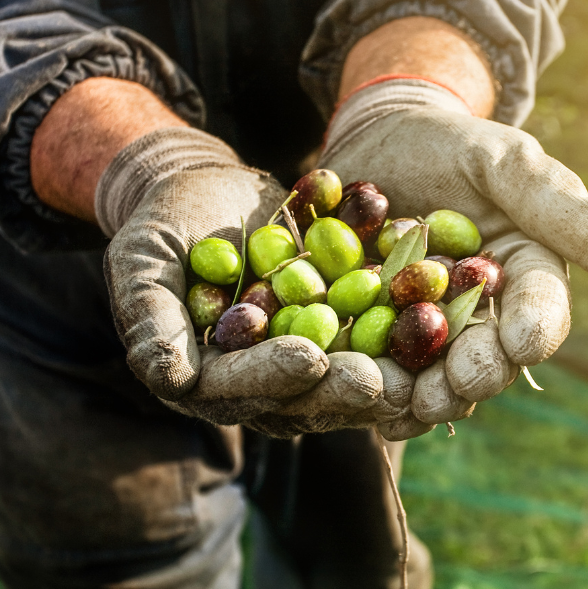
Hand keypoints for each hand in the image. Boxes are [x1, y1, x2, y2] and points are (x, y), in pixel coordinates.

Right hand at [100, 127, 399, 436]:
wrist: (210, 191)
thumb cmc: (164, 223)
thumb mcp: (143, 259)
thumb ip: (149, 316)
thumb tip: (167, 376)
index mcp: (204, 379)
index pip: (237, 388)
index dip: (272, 377)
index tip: (307, 359)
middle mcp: (258, 384)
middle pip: (302, 397)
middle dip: (342, 389)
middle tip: (381, 380)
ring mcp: (304, 364)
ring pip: (348, 380)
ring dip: (387, 376)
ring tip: (423, 367)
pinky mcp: (342, 337)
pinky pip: (377, 343)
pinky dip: (408, 337)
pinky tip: (444, 328)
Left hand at [320, 78, 587, 429]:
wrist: (376, 142)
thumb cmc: (450, 144)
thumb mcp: (503, 160)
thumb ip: (557, 205)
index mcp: (526, 275)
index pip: (542, 308)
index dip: (536, 328)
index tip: (524, 343)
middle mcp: (483, 315)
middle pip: (489, 356)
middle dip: (477, 375)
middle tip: (460, 385)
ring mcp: (427, 332)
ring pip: (433, 375)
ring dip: (423, 395)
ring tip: (408, 404)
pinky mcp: (375, 335)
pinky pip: (377, 368)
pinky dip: (370, 386)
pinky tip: (360, 400)